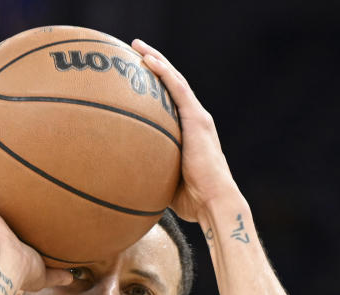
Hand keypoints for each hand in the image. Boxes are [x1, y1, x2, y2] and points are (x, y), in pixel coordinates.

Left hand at [132, 39, 241, 222]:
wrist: (214, 202)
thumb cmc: (193, 201)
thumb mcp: (166, 182)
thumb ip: (151, 174)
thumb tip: (126, 181)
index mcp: (190, 133)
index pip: (171, 102)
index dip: (156, 86)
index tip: (137, 75)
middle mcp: (196, 120)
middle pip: (172, 85)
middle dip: (154, 65)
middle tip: (134, 51)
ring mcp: (198, 117)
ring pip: (174, 80)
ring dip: (156, 60)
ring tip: (137, 47)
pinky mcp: (197, 119)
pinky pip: (177, 88)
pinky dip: (163, 72)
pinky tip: (147, 60)